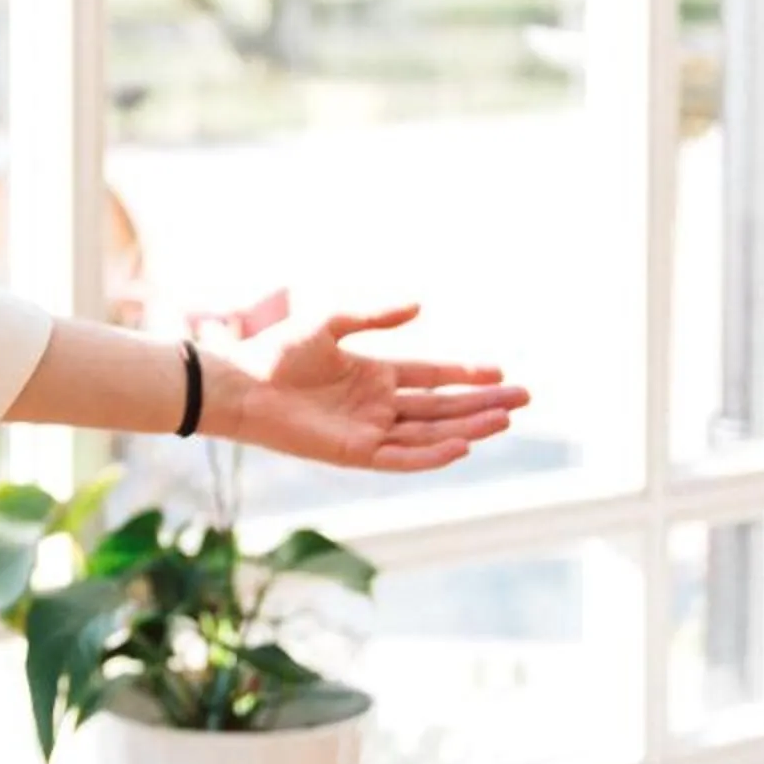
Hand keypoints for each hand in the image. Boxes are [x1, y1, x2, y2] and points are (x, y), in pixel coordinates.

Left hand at [215, 302, 527, 472]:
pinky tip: (463, 444)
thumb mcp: (331, 323)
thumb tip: (420, 306)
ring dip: (468, 426)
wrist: (240, 381)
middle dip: (482, 403)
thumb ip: (375, 317)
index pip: (431, 377)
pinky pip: (401, 457)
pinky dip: (432, 453)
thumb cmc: (276, 352)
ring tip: (506, 419)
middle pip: (441, 406)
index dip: (466, 375)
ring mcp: (368, 431)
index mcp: (374, 375)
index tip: (500, 371)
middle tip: (524, 398)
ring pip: (430, 431)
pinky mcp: (354, 453)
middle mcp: (377, 406)